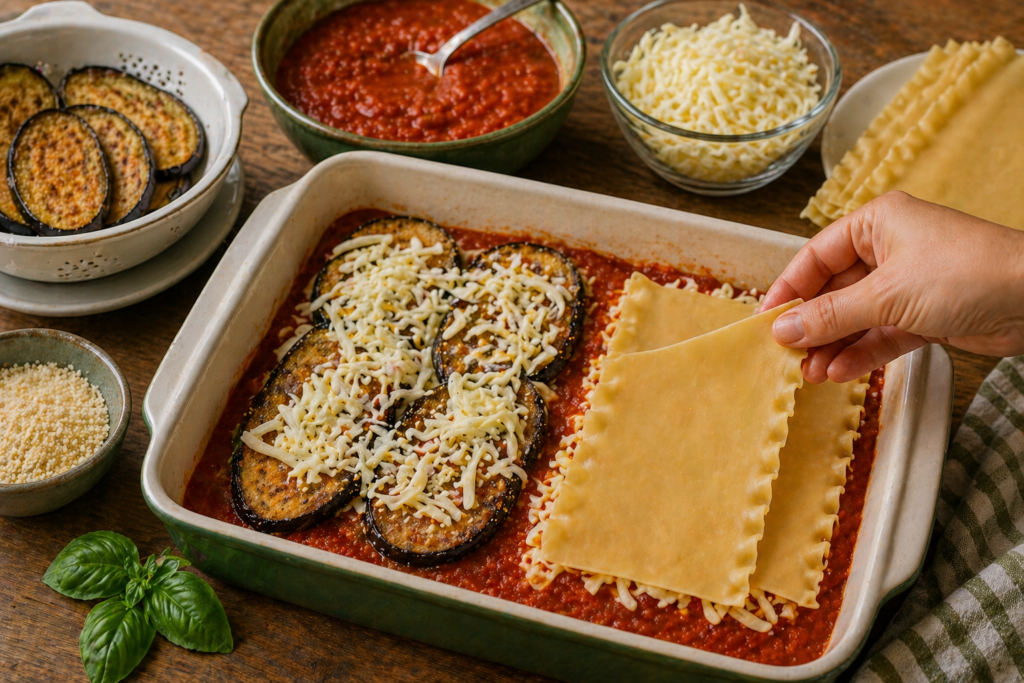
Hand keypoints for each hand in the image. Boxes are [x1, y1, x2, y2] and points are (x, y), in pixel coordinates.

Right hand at [758, 192, 1023, 382]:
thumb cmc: (965, 274)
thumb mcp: (886, 294)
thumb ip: (830, 315)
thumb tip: (782, 331)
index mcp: (876, 224)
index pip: (816, 256)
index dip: (789, 289)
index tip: (766, 321)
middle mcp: (889, 250)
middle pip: (834, 290)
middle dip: (811, 325)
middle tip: (786, 355)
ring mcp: (908, 284)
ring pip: (857, 317)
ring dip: (833, 345)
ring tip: (809, 374)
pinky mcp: (926, 315)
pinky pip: (882, 334)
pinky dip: (861, 353)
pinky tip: (839, 373)